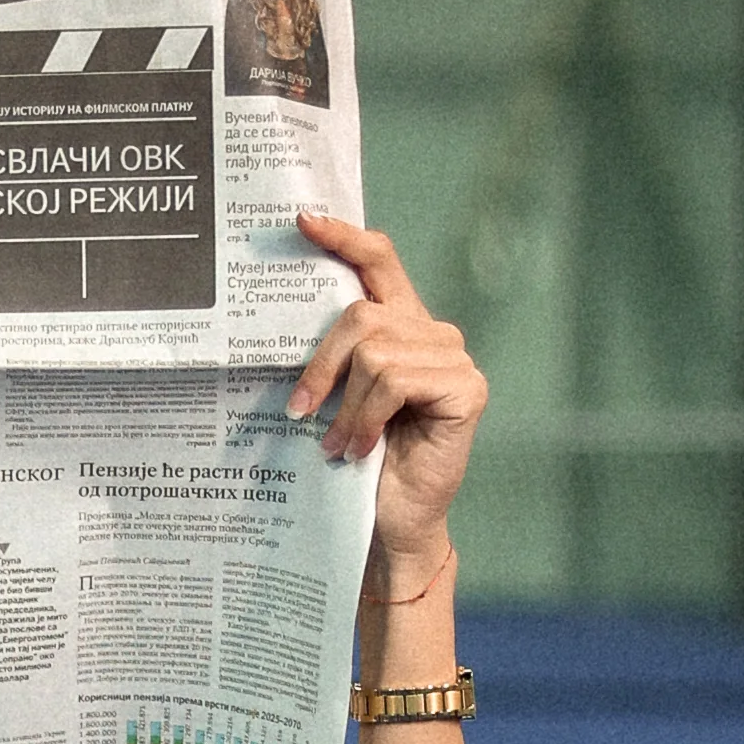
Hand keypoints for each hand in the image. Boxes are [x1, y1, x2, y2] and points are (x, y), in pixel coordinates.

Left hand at [288, 207, 484, 588]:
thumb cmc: (358, 462)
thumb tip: (277, 318)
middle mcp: (433, 332)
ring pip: (375, 351)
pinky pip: (396, 379)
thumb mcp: (336, 397)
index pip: (379, 261)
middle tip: (299, 411)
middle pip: (362, 313)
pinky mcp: (466, 388)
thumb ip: (331, 353)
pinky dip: (368, 417)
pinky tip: (360, 449)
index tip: (303, 221)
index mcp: (402, 324)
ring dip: (344, 405)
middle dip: (321, 363)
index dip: (344, 237)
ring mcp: (454, 357)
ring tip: (334, 444)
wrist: (391, 522)